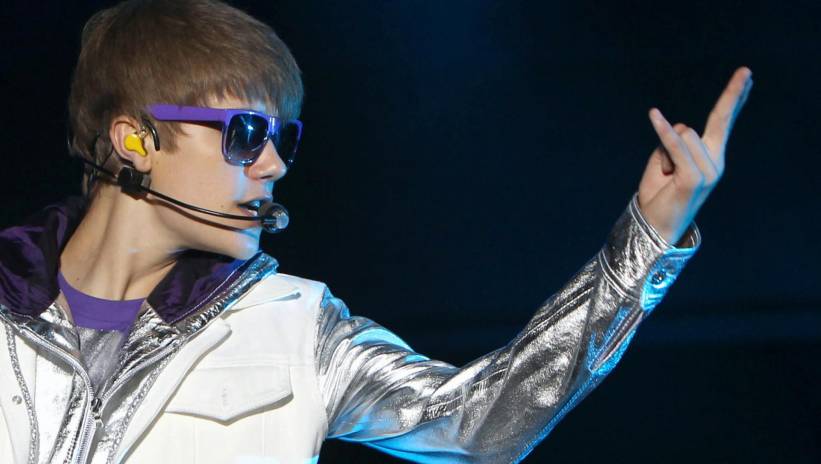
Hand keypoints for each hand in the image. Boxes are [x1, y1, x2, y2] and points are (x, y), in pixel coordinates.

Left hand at [637, 66, 753, 245]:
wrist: (655, 228)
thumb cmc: (657, 195)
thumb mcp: (662, 161)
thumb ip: (670, 143)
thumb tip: (675, 131)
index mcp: (710, 157)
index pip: (723, 121)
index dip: (734, 98)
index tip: (746, 75)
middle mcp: (715, 162)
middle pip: (714, 120)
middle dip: (732, 94)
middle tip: (746, 71)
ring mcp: (708, 171)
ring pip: (682, 134)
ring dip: (663, 151)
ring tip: (663, 175)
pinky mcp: (694, 178)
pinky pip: (674, 145)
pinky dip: (662, 132)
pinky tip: (654, 115)